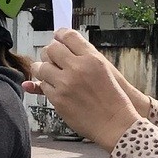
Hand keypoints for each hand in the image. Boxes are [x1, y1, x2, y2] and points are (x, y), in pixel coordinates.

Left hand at [32, 30, 142, 149]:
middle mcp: (77, 68)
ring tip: (48, 72)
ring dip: (42, 68)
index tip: (57, 37)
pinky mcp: (58, 99)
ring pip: (42, 67)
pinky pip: (43, 86)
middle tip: (51, 57)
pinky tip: (54, 87)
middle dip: (49, 52)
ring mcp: (66, 84)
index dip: (60, 35)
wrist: (115, 122)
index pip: (68, 36)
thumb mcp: (104, 69)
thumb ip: (84, 55)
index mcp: (91, 58)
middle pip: (52, 49)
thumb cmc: (113, 96)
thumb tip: (64, 43)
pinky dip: (46, 85)